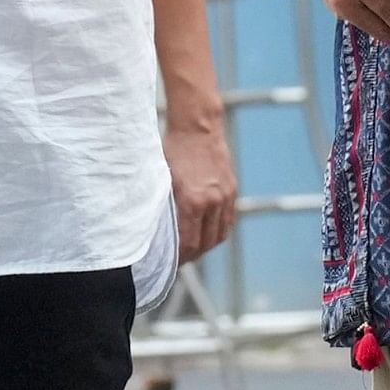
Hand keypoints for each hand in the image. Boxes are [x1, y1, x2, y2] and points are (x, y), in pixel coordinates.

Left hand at [164, 119, 236, 263]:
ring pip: (220, 234)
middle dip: (192, 255)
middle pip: (206, 243)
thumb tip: (157, 230)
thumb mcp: (160, 179)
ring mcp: (225, 196)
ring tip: (194, 249)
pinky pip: (228, 220)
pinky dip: (218, 231)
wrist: (198, 127)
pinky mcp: (232, 190)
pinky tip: (206, 232)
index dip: (180, 257)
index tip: (170, 262)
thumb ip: (163, 206)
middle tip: (179, 260)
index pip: (189, 243)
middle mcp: (212, 202)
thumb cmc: (173, 150)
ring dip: (207, 245)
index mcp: (192, 202)